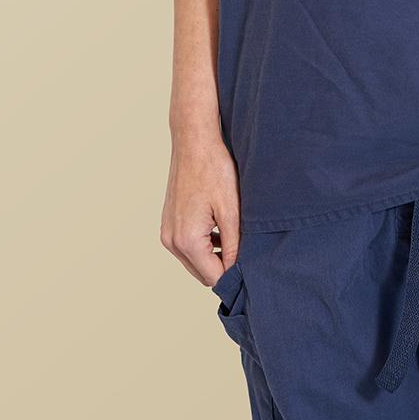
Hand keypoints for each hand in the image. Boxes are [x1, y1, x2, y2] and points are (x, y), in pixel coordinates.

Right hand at [160, 134, 241, 287]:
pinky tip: (218, 225)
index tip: (251, 265)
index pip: (214, 278)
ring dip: (214, 255)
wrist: (193, 141)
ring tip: (232, 232)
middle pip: (203, 273)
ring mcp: (167, 233)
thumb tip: (237, 272)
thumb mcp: (231, 210)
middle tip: (245, 248)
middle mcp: (172, 242)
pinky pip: (188, 246)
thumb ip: (233, 246)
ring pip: (195, 261)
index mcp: (188, 241)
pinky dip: (204, 244)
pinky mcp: (168, 224)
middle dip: (223, 265)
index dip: (235, 275)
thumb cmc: (214, 169)